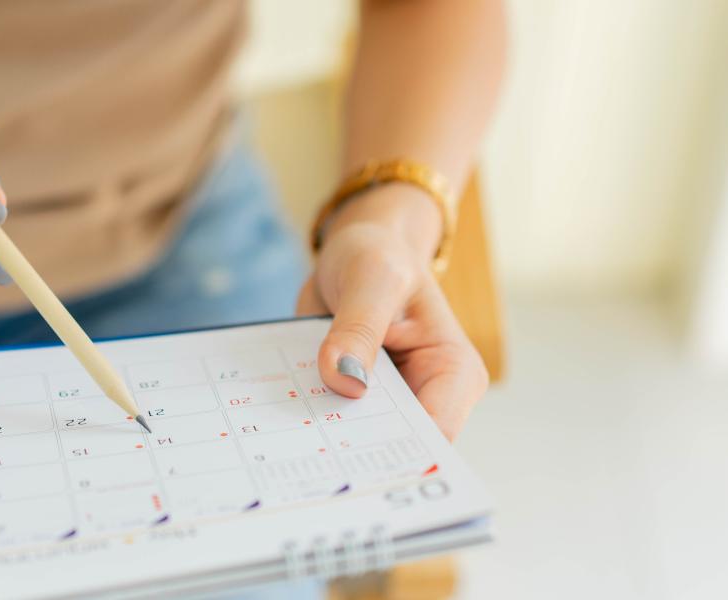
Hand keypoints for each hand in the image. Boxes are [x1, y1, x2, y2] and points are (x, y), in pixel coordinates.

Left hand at [296, 190, 488, 439]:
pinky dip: (304, 420)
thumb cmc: (379, 255)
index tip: (348, 466)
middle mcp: (427, 396)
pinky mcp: (353, 401)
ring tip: (281, 443)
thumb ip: (359, 328)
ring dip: (321, 441)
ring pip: (356, 443)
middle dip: (353, 455)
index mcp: (454, 373)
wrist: (357, 251)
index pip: (433, 434)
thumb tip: (344, 381)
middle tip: (302, 459)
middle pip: (393, 447)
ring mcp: (388, 403)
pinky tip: (273, 421)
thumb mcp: (372, 278)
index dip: (396, 456)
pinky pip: (329, 423)